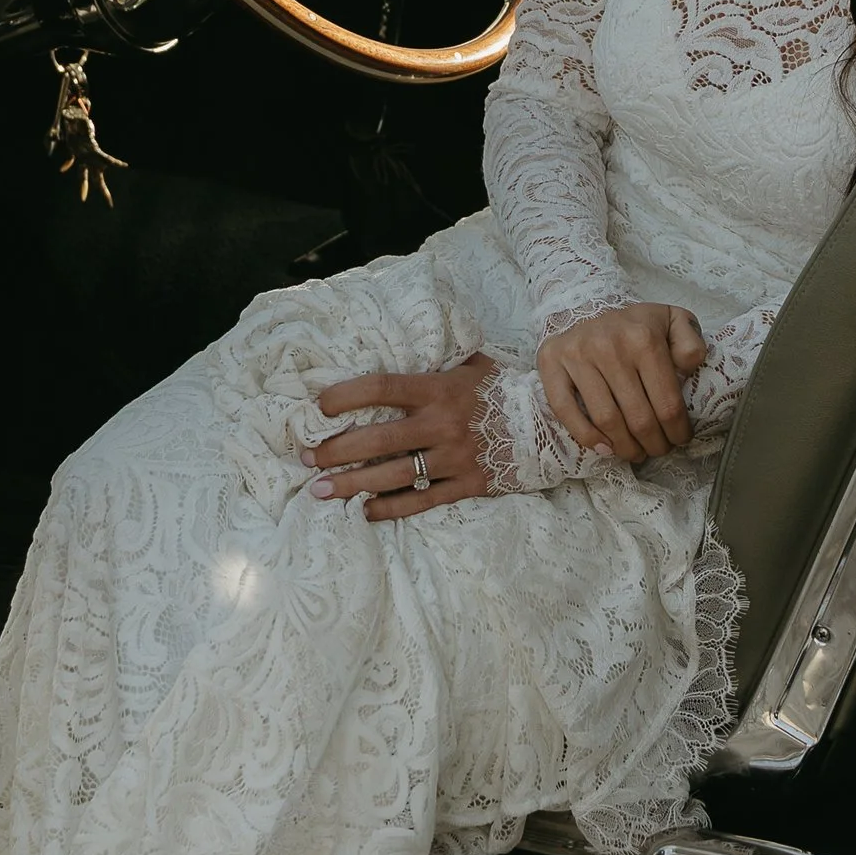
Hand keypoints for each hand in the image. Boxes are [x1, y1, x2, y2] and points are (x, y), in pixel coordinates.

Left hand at [304, 352, 496, 519]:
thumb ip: (438, 359)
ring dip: (351, 484)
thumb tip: (404, 342)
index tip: (319, 406)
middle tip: (306, 459)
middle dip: (335, 451)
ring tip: (319, 491)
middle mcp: (442, 424)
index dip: (346, 396)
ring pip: (393, 475)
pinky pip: (422, 501)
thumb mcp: (472, 365)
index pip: (382, 388)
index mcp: (439, 390)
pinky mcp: (467, 485)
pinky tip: (364, 511)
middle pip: (378, 440)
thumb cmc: (502, 390)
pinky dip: (391, 508)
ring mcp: (454, 458)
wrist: (549, 424)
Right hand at [538, 303, 708, 462]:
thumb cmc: (635, 324)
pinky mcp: (551, 362)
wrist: (586, 304)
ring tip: (635, 452)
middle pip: (638, 417)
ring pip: (606, 420)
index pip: (667, 402)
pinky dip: (586, 436)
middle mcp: (609, 346)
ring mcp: (577, 355)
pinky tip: (605, 447)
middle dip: (654, 444)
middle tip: (658, 449)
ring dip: (624, 447)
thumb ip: (691, 342)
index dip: (677, 430)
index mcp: (643, 338)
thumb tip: (688, 366)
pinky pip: (565, 410)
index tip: (680, 439)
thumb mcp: (673, 320)